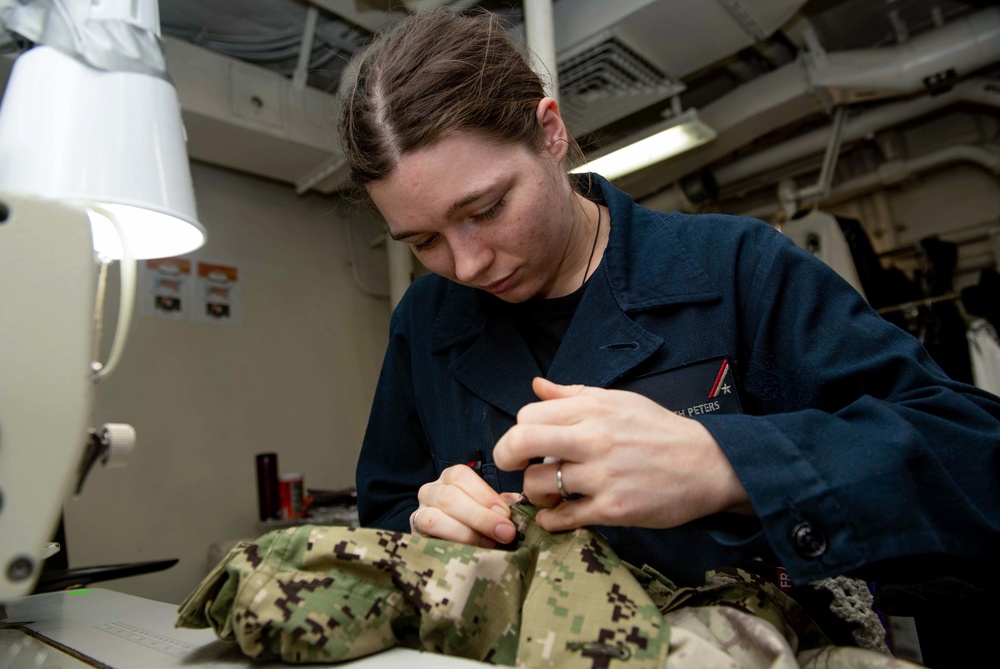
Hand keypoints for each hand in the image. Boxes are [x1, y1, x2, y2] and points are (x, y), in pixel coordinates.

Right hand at [411, 464, 520, 547]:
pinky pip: (428, 541)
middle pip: (449, 497)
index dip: (484, 494)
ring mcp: (418, 514)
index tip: (506, 514)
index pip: (460, 476)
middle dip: (481, 516)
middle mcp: (429, 492)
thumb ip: (501, 506)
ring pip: (435, 518)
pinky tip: (472, 552)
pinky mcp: (414, 538)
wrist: (448, 551)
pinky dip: (453, 545)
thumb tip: (519, 505)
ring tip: (490, 544)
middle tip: (505, 532)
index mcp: (448, 478)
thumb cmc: (474, 524)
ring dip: (467, 533)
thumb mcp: (488, 510)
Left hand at [493, 377, 750, 532]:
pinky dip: (551, 520)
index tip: (525, 444)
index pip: (528, 415)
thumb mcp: (619, 401)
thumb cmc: (659, 430)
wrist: (709, 464)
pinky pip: (562, 518)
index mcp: (593, 408)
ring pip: (538, 484)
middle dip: (506, 456)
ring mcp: (602, 475)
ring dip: (535, 493)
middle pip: (521, 442)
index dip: (518, 431)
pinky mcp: (614, 508)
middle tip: (515, 466)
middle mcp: (594, 438)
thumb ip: (574, 394)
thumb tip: (537, 385)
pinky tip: (559, 515)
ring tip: (550, 493)